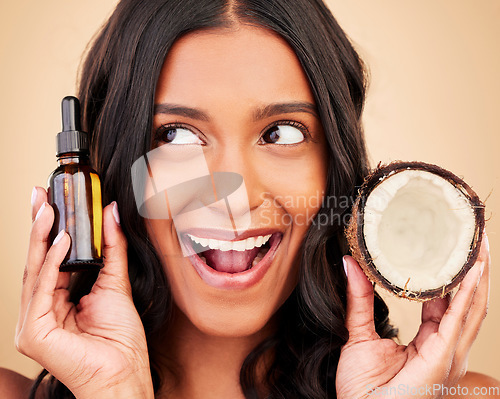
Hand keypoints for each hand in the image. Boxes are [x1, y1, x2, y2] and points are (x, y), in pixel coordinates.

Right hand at [15, 187, 153, 398]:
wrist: (124, 372)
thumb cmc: (120, 338)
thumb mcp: (115, 281)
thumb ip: (112, 248)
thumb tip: (110, 213)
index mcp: (57, 299)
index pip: (50, 259)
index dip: (49, 230)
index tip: (51, 202)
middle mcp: (41, 309)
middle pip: (38, 261)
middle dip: (39, 227)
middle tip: (41, 196)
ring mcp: (33, 322)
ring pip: (35, 271)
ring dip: (42, 238)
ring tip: (49, 209)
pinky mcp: (34, 332)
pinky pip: (42, 290)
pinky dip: (51, 263)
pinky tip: (61, 240)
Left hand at [336, 233, 489, 398]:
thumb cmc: (363, 388)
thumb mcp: (359, 334)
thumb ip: (360, 299)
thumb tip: (351, 264)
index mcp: (430, 342)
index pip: (446, 302)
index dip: (449, 276)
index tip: (448, 248)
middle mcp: (445, 347)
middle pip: (467, 302)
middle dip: (474, 270)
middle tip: (474, 239)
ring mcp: (448, 353)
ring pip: (472, 307)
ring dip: (478, 276)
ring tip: (480, 246)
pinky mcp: (442, 356)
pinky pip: (459, 319)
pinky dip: (468, 294)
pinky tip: (472, 271)